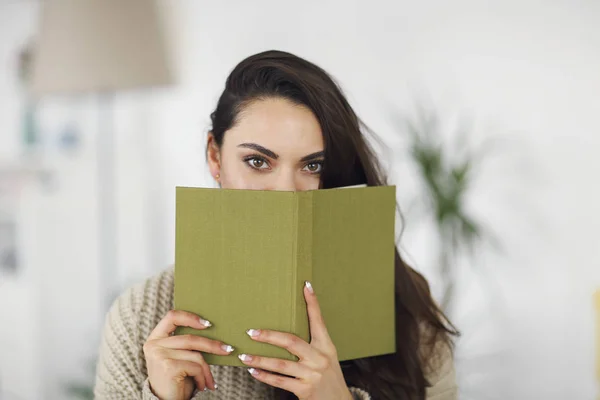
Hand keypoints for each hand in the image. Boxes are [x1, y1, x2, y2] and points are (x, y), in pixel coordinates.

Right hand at [143, 310, 234, 399]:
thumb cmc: (175, 378)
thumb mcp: (178, 356)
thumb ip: (185, 342)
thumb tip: (212, 328)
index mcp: (156, 337)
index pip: (172, 316)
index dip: (190, 317)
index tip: (207, 324)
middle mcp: (154, 345)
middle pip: (190, 339)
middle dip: (212, 345)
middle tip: (228, 349)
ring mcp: (159, 355)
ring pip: (195, 354)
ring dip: (207, 370)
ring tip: (210, 380)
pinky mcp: (168, 367)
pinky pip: (195, 366)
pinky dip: (202, 377)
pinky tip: (202, 385)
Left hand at [239, 281, 352, 399]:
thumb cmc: (329, 378)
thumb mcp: (326, 357)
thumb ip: (311, 345)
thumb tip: (287, 330)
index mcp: (326, 346)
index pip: (318, 320)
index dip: (312, 303)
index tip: (305, 286)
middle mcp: (320, 357)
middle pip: (291, 341)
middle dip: (269, 336)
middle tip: (251, 332)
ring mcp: (312, 374)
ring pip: (281, 364)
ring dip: (260, 360)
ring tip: (244, 356)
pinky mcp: (305, 389)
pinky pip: (280, 381)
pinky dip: (265, 377)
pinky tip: (254, 372)